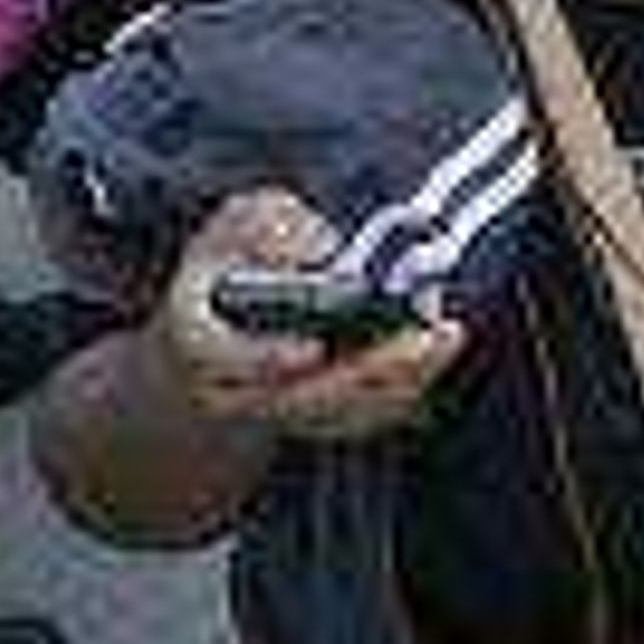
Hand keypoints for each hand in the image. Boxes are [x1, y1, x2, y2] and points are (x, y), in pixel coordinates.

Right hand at [157, 190, 465, 445]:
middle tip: (424, 338)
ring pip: (338, 415)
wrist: (222, 326)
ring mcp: (275, 411)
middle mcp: (233, 391)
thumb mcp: (239, 223)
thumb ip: (267, 224)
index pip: (223, 359)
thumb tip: (314, 247)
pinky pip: (359, 418)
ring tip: (445, 339)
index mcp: (198, 339)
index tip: (310, 350)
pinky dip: (402, 391)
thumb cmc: (234, 262)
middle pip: (299, 399)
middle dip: (366, 371)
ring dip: (398, 382)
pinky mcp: (314, 420)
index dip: (265, 359)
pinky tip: (437, 355)